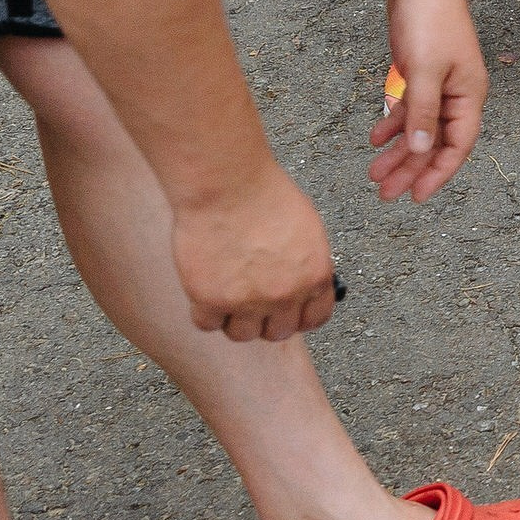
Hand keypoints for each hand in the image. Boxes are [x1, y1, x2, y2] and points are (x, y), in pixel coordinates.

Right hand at [172, 160, 336, 343]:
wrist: (227, 184)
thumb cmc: (264, 194)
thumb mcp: (306, 228)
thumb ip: (307, 263)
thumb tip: (302, 284)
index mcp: (315, 276)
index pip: (315, 318)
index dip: (298, 317)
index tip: (286, 313)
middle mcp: (285, 295)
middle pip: (277, 332)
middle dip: (265, 320)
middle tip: (250, 302)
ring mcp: (248, 301)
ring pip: (242, 334)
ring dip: (234, 320)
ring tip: (225, 295)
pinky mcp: (210, 300)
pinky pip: (207, 324)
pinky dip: (204, 312)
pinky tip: (204, 290)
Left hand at [371, 0, 486, 201]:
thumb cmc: (430, 20)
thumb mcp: (425, 70)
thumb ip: (422, 112)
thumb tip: (420, 150)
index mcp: (468, 96)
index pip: (456, 145)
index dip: (437, 173)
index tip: (416, 196)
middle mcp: (457, 95)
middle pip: (435, 142)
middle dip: (411, 169)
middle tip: (386, 193)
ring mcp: (439, 85)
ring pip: (419, 128)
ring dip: (398, 151)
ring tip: (374, 173)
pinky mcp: (421, 74)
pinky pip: (409, 108)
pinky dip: (392, 124)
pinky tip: (374, 137)